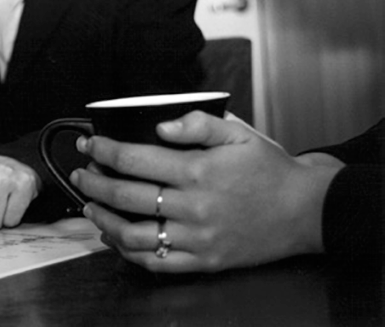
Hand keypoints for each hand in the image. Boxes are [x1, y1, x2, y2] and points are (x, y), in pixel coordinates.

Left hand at [70, 111, 344, 272]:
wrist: (304, 211)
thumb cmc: (269, 170)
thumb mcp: (240, 134)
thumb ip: (199, 123)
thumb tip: (160, 124)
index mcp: (198, 170)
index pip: (133, 159)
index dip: (103, 150)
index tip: (88, 144)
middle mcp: (192, 206)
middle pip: (125, 196)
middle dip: (93, 183)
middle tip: (81, 174)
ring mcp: (196, 238)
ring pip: (132, 235)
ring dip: (102, 220)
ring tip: (88, 207)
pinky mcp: (203, 261)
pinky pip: (155, 262)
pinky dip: (127, 252)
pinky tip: (114, 238)